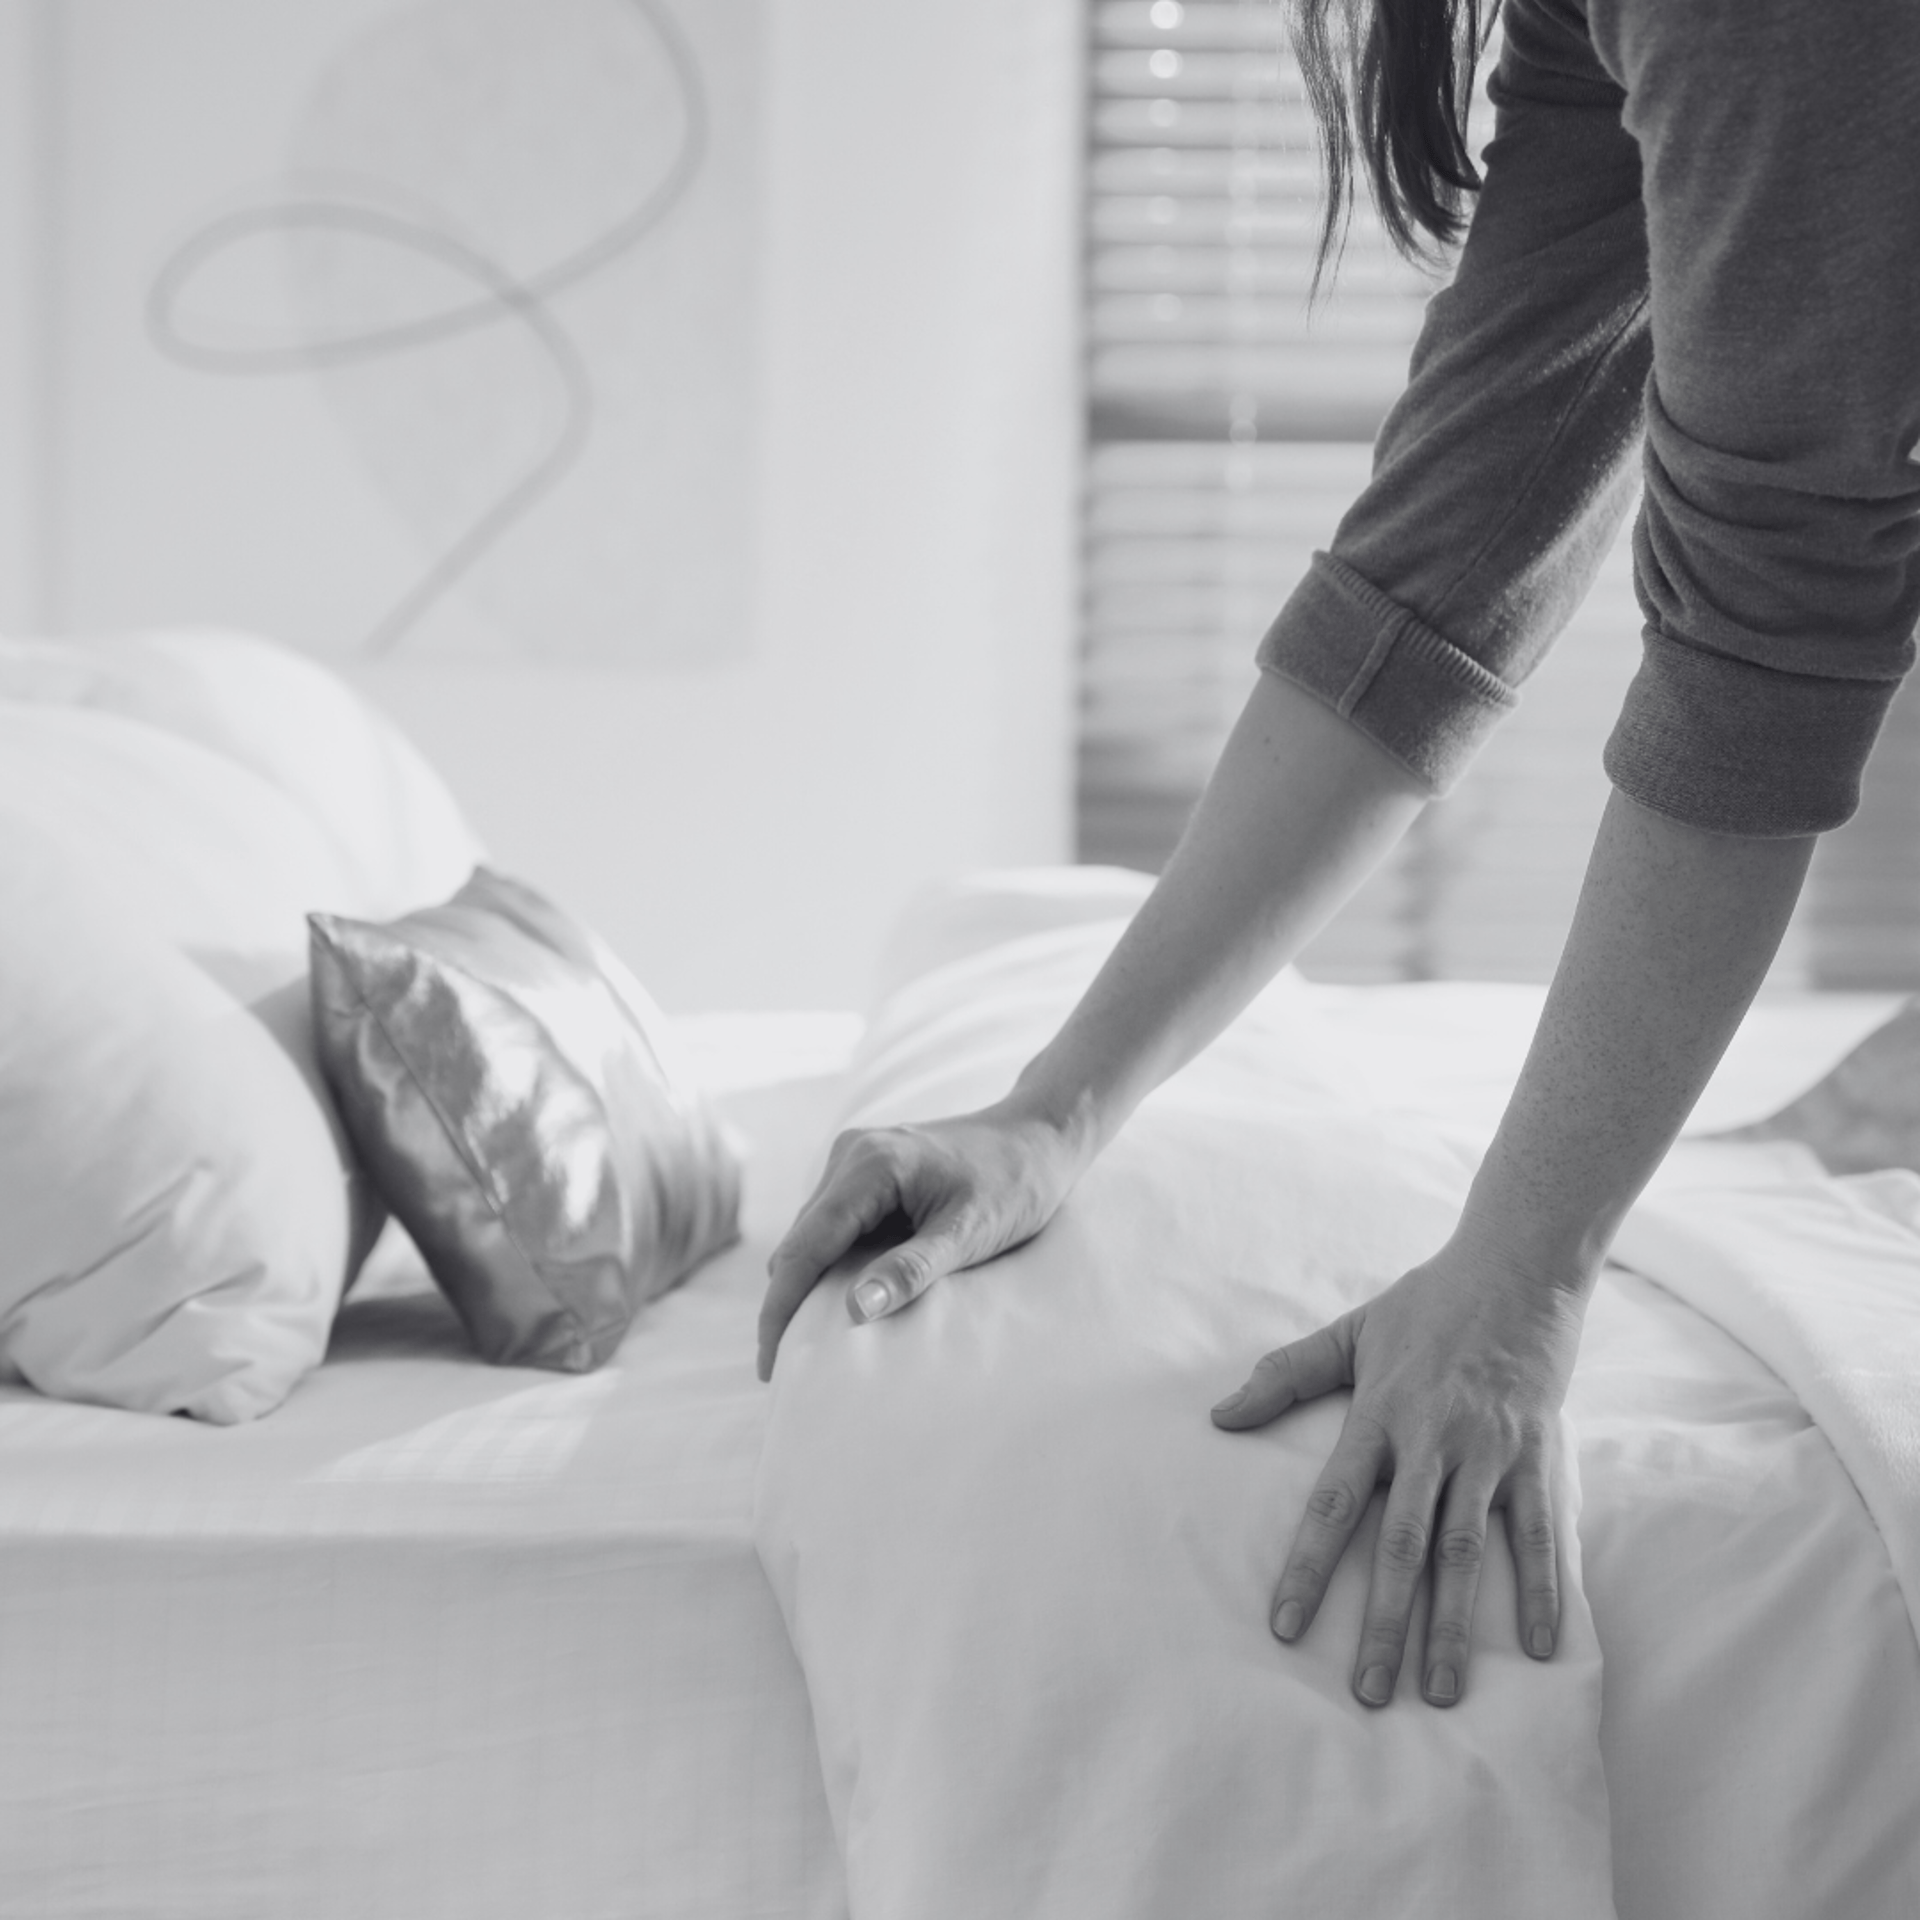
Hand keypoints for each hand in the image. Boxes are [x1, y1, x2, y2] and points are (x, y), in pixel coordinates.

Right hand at [756, 1097, 1085, 1380]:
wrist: (1038, 1136)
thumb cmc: (1014, 1183)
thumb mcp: (969, 1233)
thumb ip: (911, 1270)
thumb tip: (853, 1311)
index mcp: (870, 1165)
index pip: (805, 1246)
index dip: (781, 1308)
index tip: (771, 1365)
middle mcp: (851, 1154)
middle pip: (799, 1241)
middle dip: (787, 1302)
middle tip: (785, 1366)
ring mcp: (856, 1158)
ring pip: (812, 1234)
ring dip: (808, 1284)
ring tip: (809, 1342)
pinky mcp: (867, 1170)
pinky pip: (834, 1224)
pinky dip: (832, 1263)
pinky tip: (843, 1299)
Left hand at [1210, 1233, 1588, 1708]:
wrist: (1516, 1268)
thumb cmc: (1425, 1304)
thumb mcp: (1349, 1332)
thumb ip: (1286, 1376)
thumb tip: (1218, 1415)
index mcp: (1379, 1414)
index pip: (1334, 1502)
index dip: (1309, 1566)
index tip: (1287, 1627)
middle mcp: (1432, 1439)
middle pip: (1402, 1545)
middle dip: (1385, 1623)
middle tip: (1369, 1694)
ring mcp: (1489, 1451)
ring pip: (1467, 1551)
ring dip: (1454, 1625)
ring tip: (1439, 1691)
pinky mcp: (1538, 1455)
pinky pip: (1538, 1532)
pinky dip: (1540, 1589)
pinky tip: (1535, 1647)